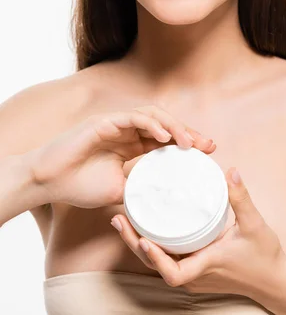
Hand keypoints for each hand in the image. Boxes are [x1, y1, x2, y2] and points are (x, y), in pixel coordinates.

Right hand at [27, 106, 214, 208]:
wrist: (48, 182)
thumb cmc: (79, 186)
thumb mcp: (119, 192)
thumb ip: (141, 189)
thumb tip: (164, 199)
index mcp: (132, 145)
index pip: (166, 140)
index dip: (187, 143)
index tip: (208, 152)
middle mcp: (127, 131)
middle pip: (165, 125)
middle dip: (188, 133)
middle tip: (208, 145)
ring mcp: (116, 123)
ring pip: (153, 116)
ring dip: (174, 126)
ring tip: (189, 142)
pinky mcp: (104, 121)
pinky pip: (133, 117)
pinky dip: (151, 124)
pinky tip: (165, 136)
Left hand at [111, 167, 285, 299]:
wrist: (273, 280)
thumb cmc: (264, 256)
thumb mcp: (255, 224)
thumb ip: (242, 198)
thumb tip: (231, 171)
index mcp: (207, 264)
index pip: (174, 273)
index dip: (156, 259)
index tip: (143, 240)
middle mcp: (195, 275)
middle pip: (155, 266)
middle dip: (135, 244)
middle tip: (119, 220)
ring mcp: (193, 276)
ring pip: (158, 264)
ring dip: (139, 245)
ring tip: (124, 221)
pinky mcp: (194, 272)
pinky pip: (167, 261)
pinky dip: (152, 247)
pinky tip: (144, 228)